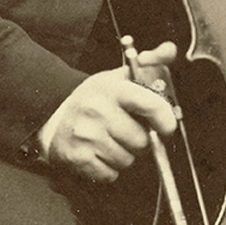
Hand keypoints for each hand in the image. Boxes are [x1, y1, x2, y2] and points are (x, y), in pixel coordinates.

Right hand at [43, 40, 178, 181]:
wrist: (54, 115)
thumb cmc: (96, 97)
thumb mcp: (120, 75)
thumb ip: (151, 62)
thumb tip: (171, 50)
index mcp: (113, 88)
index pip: (149, 105)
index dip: (165, 119)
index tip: (167, 126)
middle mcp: (97, 111)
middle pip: (141, 141)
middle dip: (141, 140)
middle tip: (129, 131)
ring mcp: (85, 136)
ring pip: (127, 160)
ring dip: (125, 155)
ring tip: (113, 140)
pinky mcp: (76, 158)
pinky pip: (110, 174)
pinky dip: (110, 169)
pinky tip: (101, 152)